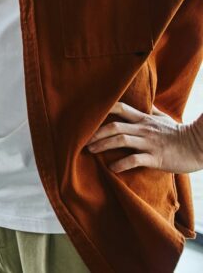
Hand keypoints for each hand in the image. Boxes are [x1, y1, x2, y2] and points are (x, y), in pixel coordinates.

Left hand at [87, 102, 202, 173]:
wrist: (200, 146)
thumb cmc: (181, 134)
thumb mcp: (165, 119)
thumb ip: (152, 112)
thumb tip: (146, 105)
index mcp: (144, 119)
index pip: (120, 108)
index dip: (104, 109)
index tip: (89, 116)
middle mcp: (144, 129)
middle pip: (114, 126)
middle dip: (96, 133)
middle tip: (83, 140)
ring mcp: (149, 143)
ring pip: (121, 140)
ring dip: (103, 145)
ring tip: (91, 151)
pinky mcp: (156, 158)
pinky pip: (134, 160)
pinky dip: (121, 164)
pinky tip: (112, 168)